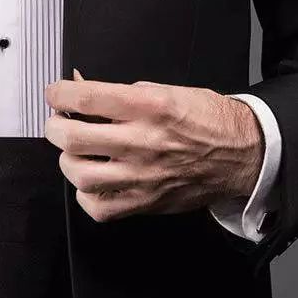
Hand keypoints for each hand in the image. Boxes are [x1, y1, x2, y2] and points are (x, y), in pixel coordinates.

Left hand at [44, 70, 263, 221]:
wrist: (242, 154)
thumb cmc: (208, 120)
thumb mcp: (170, 90)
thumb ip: (126, 94)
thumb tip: (86, 92)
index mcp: (150, 107)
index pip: (87, 97)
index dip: (59, 93)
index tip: (54, 93)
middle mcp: (144, 142)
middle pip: (73, 137)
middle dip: (55, 127)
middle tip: (59, 124)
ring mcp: (142, 176)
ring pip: (80, 174)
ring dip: (68, 161)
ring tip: (77, 153)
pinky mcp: (144, 202)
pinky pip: (98, 207)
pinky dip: (86, 194)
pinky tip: (94, 180)